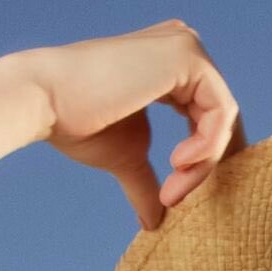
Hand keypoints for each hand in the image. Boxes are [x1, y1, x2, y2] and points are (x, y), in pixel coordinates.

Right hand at [26, 19, 246, 229]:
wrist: (48, 101)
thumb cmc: (78, 123)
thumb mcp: (126, 156)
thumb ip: (148, 183)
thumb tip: (154, 223)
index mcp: (170, 65)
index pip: (210, 114)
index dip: (206, 160)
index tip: (176, 196)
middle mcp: (182, 48)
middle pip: (223, 116)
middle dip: (210, 164)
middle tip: (178, 198)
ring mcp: (185, 47)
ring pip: (224, 117)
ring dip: (204, 163)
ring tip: (172, 190)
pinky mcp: (186, 56)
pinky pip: (220, 112)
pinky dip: (205, 147)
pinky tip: (178, 164)